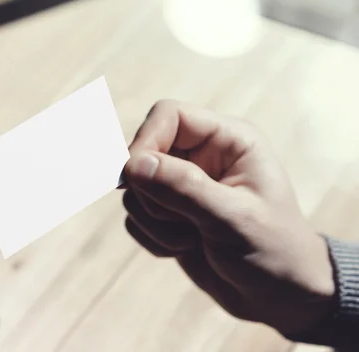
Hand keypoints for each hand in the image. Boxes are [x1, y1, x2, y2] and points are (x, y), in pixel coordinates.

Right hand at [122, 100, 334, 334]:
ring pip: (135, 190)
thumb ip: (183, 187)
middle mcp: (201, 155)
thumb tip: (133, 165)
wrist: (277, 295)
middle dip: (154, 195)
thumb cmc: (273, 250)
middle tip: (185, 221)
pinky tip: (186, 248)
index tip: (134, 177)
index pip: (169, 115)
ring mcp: (181, 184)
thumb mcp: (234, 218)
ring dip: (156, 222)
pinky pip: (135, 216)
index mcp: (227, 140)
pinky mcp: (167, 213)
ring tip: (193, 238)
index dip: (146, 140)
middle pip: (144, 153)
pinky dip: (153, 238)